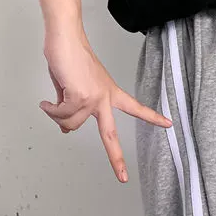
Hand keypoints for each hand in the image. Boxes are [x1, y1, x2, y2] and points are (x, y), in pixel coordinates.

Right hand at [40, 28, 171, 182]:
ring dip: (57, 116)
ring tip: (51, 104)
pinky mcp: (79, 96)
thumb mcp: (74, 87)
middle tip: (123, 177)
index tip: (168, 124)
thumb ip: (73, 107)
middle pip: (111, 135)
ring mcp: (93, 98)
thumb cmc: (71, 57)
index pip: (135, 107)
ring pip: (71, 124)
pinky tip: (46, 102)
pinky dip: (50, 110)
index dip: (151, 117)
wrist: (66, 38)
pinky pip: (61, 115)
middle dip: (116, 159)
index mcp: (109, 92)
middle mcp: (105, 97)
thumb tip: (64, 127)